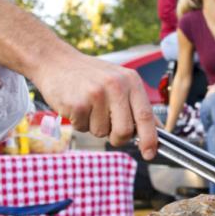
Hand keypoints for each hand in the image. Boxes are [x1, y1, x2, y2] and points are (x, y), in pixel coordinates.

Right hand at [32, 53, 157, 159]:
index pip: (146, 115)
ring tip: (88, 107)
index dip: (150, 139)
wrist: (56, 62)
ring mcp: (96, 94)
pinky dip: (79, 123)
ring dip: (94, 126)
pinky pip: (83, 128)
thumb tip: (158, 130)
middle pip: (125, 131)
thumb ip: (138, 106)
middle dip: (117, 138)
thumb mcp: (120, 82)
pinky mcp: (77, 103)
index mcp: (131, 81)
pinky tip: (77, 106)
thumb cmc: (91, 77)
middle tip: (108, 127)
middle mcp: (116, 86)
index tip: (150, 153)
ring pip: (102, 132)